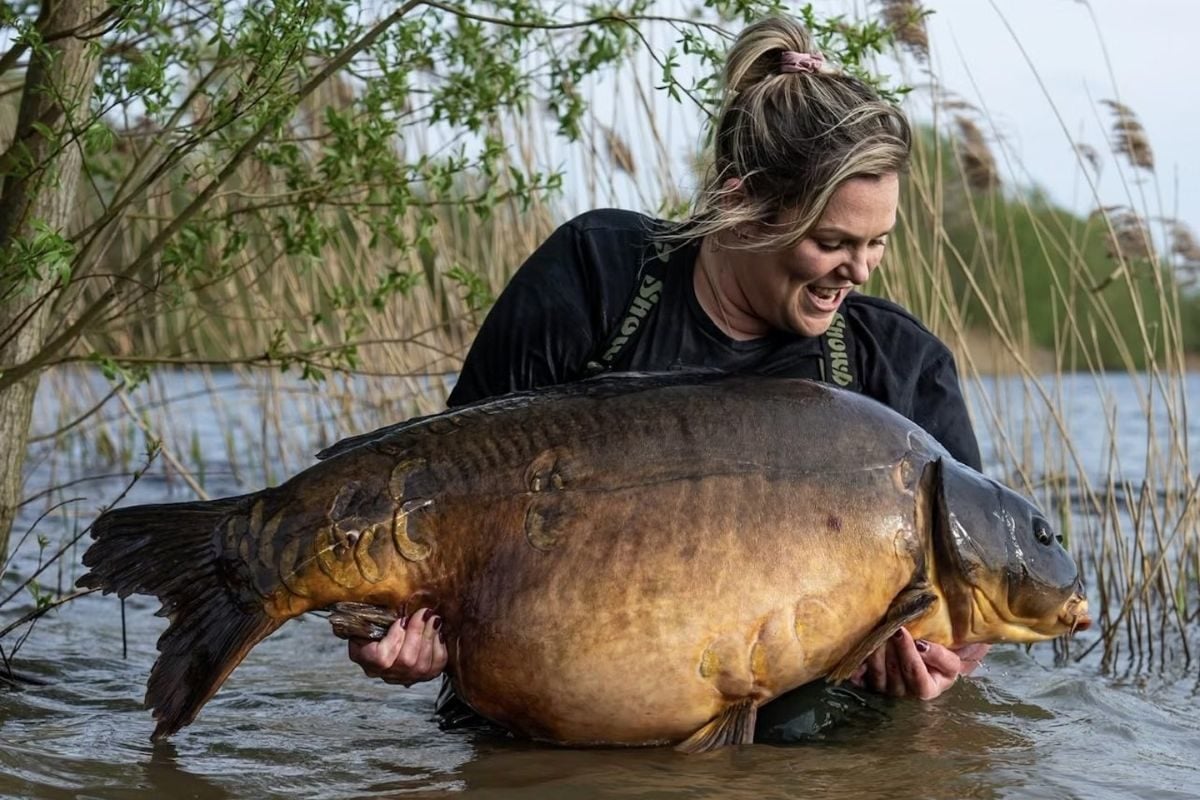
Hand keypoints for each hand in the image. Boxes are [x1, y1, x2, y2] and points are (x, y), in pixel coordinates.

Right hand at [347, 607, 447, 685]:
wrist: (385, 631)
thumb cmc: (376, 619)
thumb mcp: (370, 613)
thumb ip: (376, 611)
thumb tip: (390, 598)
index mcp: (365, 656)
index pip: (380, 659)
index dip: (395, 639)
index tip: (402, 619)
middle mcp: (383, 673)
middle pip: (406, 661)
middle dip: (418, 633)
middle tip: (424, 613)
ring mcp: (403, 677)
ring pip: (421, 666)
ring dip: (430, 637)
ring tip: (433, 619)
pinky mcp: (422, 676)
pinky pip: (435, 667)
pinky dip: (439, 647)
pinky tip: (437, 632)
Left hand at [848, 628, 989, 699]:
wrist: (930, 658)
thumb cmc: (943, 657)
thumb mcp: (952, 657)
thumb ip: (942, 655)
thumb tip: (921, 646)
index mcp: (929, 689)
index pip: (917, 677)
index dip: (908, 654)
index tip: (902, 631)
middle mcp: (905, 693)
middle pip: (894, 674)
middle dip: (889, 648)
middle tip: (886, 626)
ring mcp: (885, 689)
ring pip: (876, 673)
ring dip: (875, 651)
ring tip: (876, 630)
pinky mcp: (867, 683)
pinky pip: (859, 675)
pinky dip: (858, 661)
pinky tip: (859, 645)